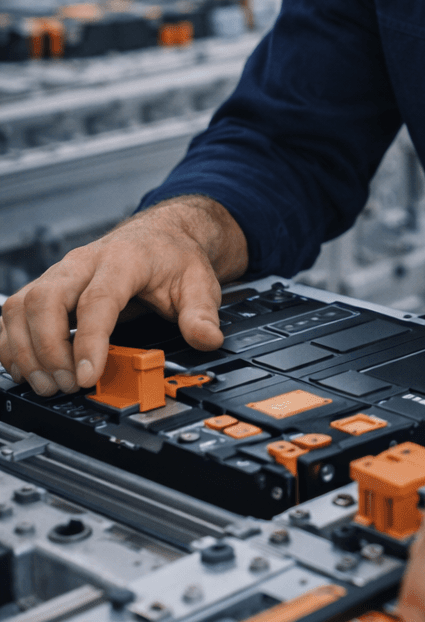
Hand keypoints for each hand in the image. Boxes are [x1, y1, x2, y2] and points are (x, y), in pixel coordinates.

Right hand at [0, 196, 246, 397]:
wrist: (159, 236)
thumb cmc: (173, 258)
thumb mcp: (198, 283)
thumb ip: (201, 313)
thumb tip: (207, 339)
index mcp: (122, 259)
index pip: (97, 300)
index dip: (88, 341)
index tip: (87, 376)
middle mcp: (83, 262)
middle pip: (46, 300)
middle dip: (48, 349)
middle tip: (66, 385)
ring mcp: (60, 273)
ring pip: (22, 305)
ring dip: (25, 350)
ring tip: (47, 385)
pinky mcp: (46, 286)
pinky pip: (13, 312)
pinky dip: (11, 343)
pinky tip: (25, 369)